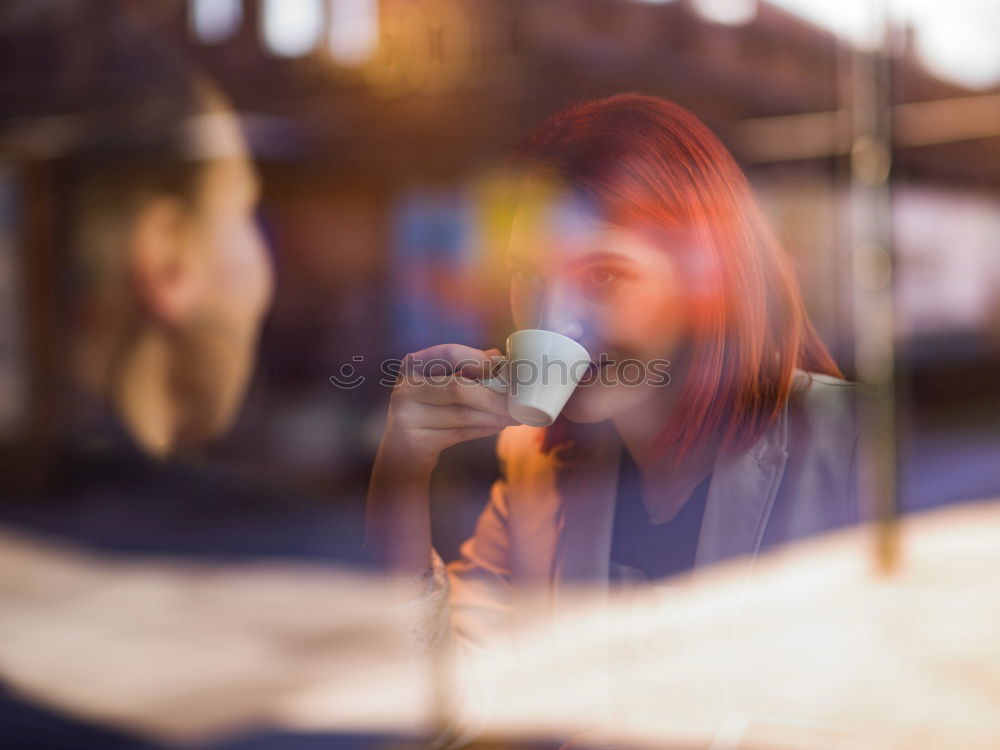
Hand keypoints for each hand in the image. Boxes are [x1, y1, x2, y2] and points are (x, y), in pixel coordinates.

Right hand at [377, 343, 516, 478]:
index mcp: (413, 366)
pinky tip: (499, 426)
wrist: (401, 454)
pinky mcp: (415, 441)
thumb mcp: (441, 387)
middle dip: (493, 396)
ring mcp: (406, 416)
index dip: (479, 359)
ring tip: (515, 416)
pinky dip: (483, 429)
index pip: (449, 353)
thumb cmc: (429, 413)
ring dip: (494, 416)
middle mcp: (405, 388)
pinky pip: (459, 434)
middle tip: (518, 403)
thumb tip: (497, 355)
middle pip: (458, 387)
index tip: (505, 369)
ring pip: (462, 414)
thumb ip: (466, 370)